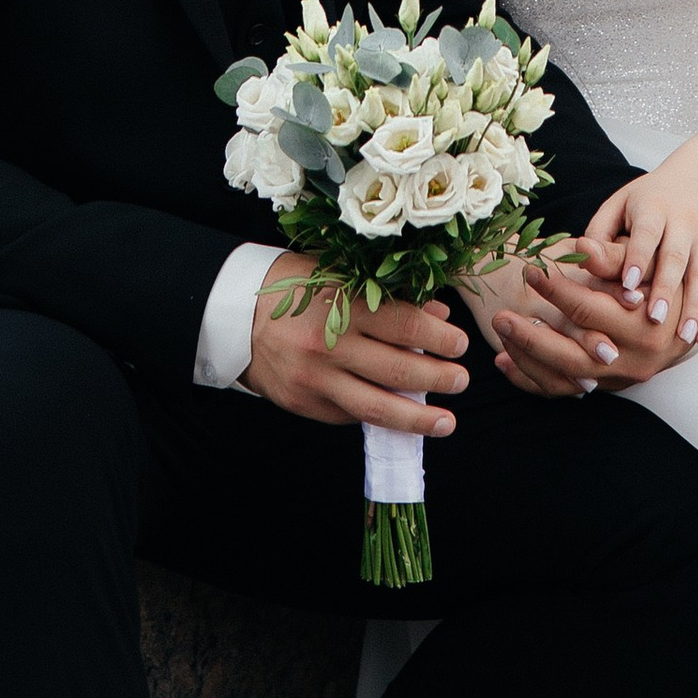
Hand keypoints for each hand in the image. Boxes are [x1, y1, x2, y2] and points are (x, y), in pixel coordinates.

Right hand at [242, 252, 467, 437]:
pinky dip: (380, 418)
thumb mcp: (340, 276)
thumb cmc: (295, 288)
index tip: (461, 343)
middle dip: (438, 377)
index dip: (439, 336)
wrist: (235, 317)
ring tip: (446, 422)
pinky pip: (350, 416)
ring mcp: (317, 381)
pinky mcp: (306, 405)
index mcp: (342, 305)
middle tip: (462, 379)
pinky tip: (401, 419)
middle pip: (398, 369)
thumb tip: (437, 313)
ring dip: (418, 418)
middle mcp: (330, 346)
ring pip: (377, 407)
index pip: (404, 324)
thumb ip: (388, 294)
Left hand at [484, 234, 688, 398]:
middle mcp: (635, 361)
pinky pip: (564, 390)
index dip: (557, 291)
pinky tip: (504, 360)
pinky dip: (531, 379)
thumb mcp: (645, 262)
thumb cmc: (663, 277)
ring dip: (527, 361)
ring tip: (498, 336)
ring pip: (566, 380)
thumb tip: (580, 245)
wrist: (687, 314)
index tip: (530, 271)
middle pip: (573, 357)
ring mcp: (621, 379)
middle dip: (532, 339)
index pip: (590, 312)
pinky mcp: (609, 386)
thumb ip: (613, 257)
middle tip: (500, 316)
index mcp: (645, 328)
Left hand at [585, 173, 697, 343]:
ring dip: (695, 306)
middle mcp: (685, 220)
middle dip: (666, 288)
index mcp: (653, 206)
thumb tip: (581, 258)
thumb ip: (601, 231)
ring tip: (683, 337)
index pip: (646, 233)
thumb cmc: (651, 198)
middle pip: (676, 256)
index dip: (638, 258)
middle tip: (654, 320)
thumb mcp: (622, 203)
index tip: (627, 285)